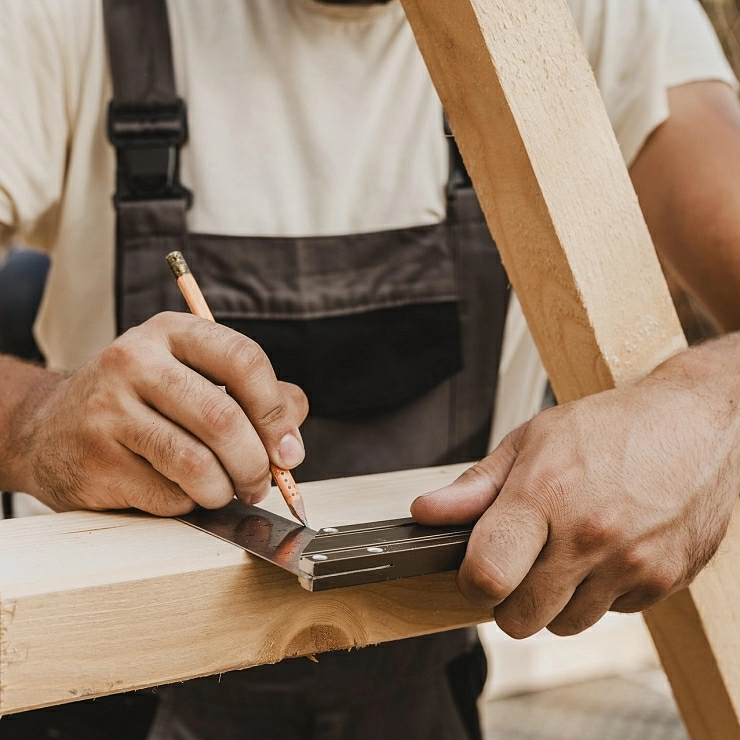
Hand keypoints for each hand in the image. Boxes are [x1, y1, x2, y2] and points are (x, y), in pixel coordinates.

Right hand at [19, 313, 307, 515]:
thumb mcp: (195, 376)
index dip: (275, 410)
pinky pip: (168, 494)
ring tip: (225, 491)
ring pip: (197, 464)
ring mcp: (108, 409)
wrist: (51, 427)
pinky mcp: (95, 459)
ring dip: (225, 490)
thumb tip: (293, 431)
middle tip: (262, 482)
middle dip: (256, 464)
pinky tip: (178, 491)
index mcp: (172, 333)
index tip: (289, 448)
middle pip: (223, 419)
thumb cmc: (142, 402)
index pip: (243, 359)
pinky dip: (189, 503)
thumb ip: (255, 394)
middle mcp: (136, 361)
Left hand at [412, 351, 739, 637]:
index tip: (476, 570)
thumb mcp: (531, 441)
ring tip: (566, 552)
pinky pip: (612, 614)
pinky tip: (606, 552)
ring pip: (566, 624)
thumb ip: (476, 485)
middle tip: (519, 564)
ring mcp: (631, 563)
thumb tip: (427, 512)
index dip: (472, 582)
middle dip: (509, 600)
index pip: (487, 576)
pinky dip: (601, 594)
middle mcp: (589, 535)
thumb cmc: (610, 426)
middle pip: (521, 618)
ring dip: (556, 600)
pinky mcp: (664, 581)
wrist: (694, 422)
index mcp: (545, 494)